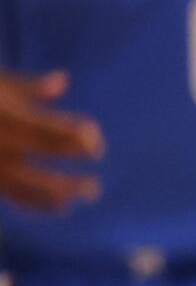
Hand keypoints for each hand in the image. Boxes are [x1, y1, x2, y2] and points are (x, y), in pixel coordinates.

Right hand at [0, 70, 102, 211]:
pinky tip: (61, 204)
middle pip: (43, 155)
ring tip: (88, 193)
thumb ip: (26, 88)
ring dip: (62, 191)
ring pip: (30, 186)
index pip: (47, 129)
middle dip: (72, 162)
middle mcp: (0, 146)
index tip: (94, 139)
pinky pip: (16, 196)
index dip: (74, 135)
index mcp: (6, 118)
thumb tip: (62, 81)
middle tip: (96, 165)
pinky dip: (39, 202)